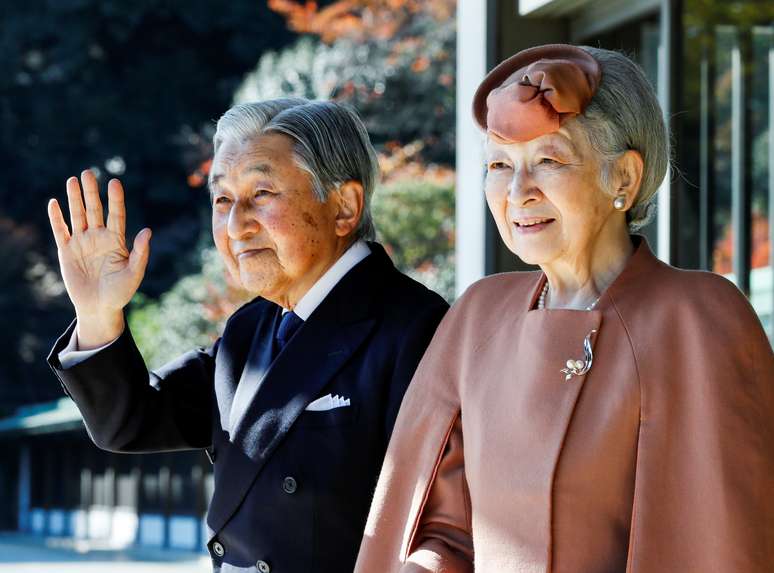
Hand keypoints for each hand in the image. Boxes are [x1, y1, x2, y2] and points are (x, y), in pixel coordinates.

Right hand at [48, 170, 150, 347]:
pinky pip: (61, 231)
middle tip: (88, 172)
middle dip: (91, 192)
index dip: (115, 199)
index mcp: (116, 241)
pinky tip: (54, 203)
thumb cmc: (120, 292)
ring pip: (78, 216)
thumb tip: (147, 231)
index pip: (116, 215)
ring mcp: (82, 242)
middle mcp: (99, 237)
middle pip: (95, 210)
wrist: (99, 308)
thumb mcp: (134, 274)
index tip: (114, 182)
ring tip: (73, 180)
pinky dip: (57, 218)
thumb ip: (140, 253)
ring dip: (74, 199)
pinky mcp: (66, 251)